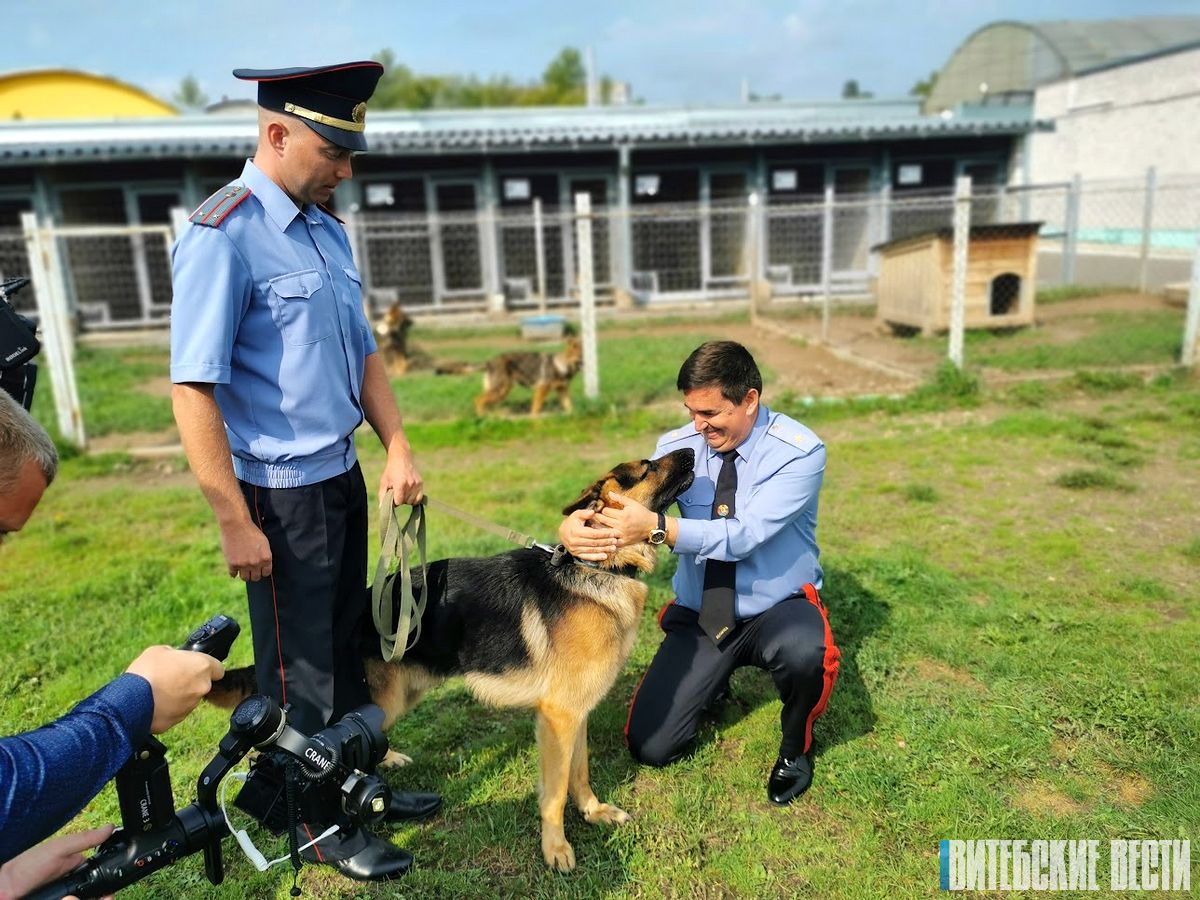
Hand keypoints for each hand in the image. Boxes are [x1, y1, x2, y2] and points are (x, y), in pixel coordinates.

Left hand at [0, 825, 114, 899]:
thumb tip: (110, 828)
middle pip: (96, 894)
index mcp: (78, 870)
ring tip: (76, 898)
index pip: (101, 879)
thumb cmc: (27, 867)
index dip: (108, 886)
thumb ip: (84, 840)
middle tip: (102, 898)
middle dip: (101, 897)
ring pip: (85, 899)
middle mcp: (74, 888)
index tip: (111, 891)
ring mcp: (66, 897)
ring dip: (87, 899)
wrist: (4, 889)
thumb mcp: (58, 850)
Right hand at [126, 645, 224, 733]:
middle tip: (171, 677)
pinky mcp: (179, 719)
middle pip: (202, 683)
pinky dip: (169, 707)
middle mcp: (202, 687)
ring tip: (159, 690)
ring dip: (179, 695)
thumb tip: (174, 657)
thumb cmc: (146, 672)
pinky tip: (154, 702)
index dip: (208, 666)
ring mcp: (191, 705)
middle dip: (190, 681)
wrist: (130, 702)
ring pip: (189, 698)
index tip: (197, 667)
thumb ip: (174, 654)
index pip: (218, 668)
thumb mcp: (159, 651)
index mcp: (201, 667)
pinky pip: (176, 711)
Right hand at [218, 518, 271, 581]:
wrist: (236, 525)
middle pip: (256, 577)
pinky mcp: (232, 564)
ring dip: (244, 574)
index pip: (266, 573)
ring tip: (242, 569)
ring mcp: (244, 565)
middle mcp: (256, 563)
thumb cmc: (251, 531)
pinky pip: (233, 574)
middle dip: (253, 573)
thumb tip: (264, 566)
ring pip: (245, 578)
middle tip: (249, 569)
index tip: (258, 568)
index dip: (262, 570)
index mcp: (266, 558)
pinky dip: (233, 572)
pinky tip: (234, 566)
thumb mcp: (264, 543)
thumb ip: (264, 556)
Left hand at [379, 443, 423, 506]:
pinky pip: (419, 498)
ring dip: (407, 499)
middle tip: (397, 490)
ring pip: (412, 501)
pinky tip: (409, 493)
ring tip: (403, 490)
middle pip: (405, 502)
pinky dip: (414, 498)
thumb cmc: (390, 471)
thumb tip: (382, 509)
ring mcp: (417, 484)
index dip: (394, 500)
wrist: (401, 458)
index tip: (392, 494)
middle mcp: (411, 484)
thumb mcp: (384, 482)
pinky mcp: (421, 483)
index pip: (398, 502)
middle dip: (400, 499)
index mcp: (400, 484)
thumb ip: (382, 496)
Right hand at [558, 508, 617, 561]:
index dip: (604, 534)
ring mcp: (575, 549)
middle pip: (594, 543)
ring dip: (604, 550)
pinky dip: (596, 557)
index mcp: (576, 532)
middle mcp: (575, 542)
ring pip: (592, 550)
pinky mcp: (576, 554)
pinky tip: (605, 556)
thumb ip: (585, 513)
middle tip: (615, 541)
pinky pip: (587, 557)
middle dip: (606, 542)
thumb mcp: (576, 514)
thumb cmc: (572, 522)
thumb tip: (593, 512)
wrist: (562, 533)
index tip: (613, 533)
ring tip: (613, 548)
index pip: (593, 534)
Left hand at [592, 492, 656, 545]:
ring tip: (594, 526)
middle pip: (603, 521)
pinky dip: (607, 540)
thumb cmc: (642, 512)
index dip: (603, 510)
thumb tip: (609, 493)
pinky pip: (612, 542)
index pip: (606, 511)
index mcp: (623, 514)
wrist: (652, 526)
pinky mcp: (624, 542)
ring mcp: (623, 534)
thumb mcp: (632, 503)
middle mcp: (622, 525)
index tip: (603, 510)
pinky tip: (603, 537)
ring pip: (605, 532)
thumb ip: (620, 498)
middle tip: (594, 517)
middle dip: (598, 518)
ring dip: (599, 529)